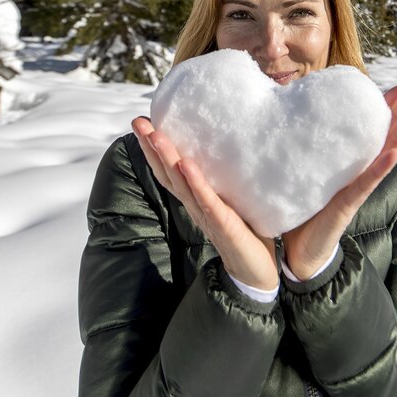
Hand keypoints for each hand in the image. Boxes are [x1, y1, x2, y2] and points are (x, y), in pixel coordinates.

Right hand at [132, 117, 278, 289]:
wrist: (258, 274)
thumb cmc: (248, 236)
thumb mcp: (234, 202)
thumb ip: (228, 180)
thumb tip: (235, 146)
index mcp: (197, 199)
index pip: (171, 171)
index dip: (155, 148)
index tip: (143, 121)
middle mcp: (196, 206)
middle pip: (168, 174)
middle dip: (152, 147)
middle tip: (138, 122)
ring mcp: (207, 216)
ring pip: (181, 186)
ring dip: (167, 160)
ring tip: (156, 136)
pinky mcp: (225, 226)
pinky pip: (208, 203)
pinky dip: (196, 184)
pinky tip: (186, 166)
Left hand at [282, 86, 396, 280]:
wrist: (300, 253)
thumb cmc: (302, 213)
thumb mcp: (303, 174)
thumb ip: (303, 152)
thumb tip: (288, 121)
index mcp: (347, 165)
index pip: (369, 132)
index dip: (383, 111)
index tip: (394, 88)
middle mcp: (357, 175)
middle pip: (384, 139)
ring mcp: (355, 189)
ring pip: (383, 157)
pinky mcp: (348, 205)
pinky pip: (367, 184)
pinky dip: (381, 168)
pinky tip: (394, 153)